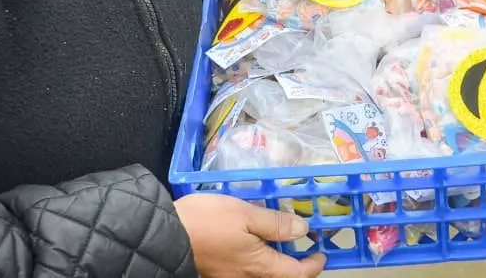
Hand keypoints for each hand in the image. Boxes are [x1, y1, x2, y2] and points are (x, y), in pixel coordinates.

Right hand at [175, 193, 325, 277]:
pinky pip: (245, 271)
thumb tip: (303, 229)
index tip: (321, 253)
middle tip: (305, 250)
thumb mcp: (245, 214)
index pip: (297, 274)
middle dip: (296, 267)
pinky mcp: (217, 273)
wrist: (164, 237)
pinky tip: (255, 244)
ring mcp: (231, 277)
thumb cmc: (205, 223)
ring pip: (263, 275)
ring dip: (276, 263)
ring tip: (282, 244)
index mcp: (259, 266)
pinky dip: (258, 261)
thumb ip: (275, 224)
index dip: (313, 264)